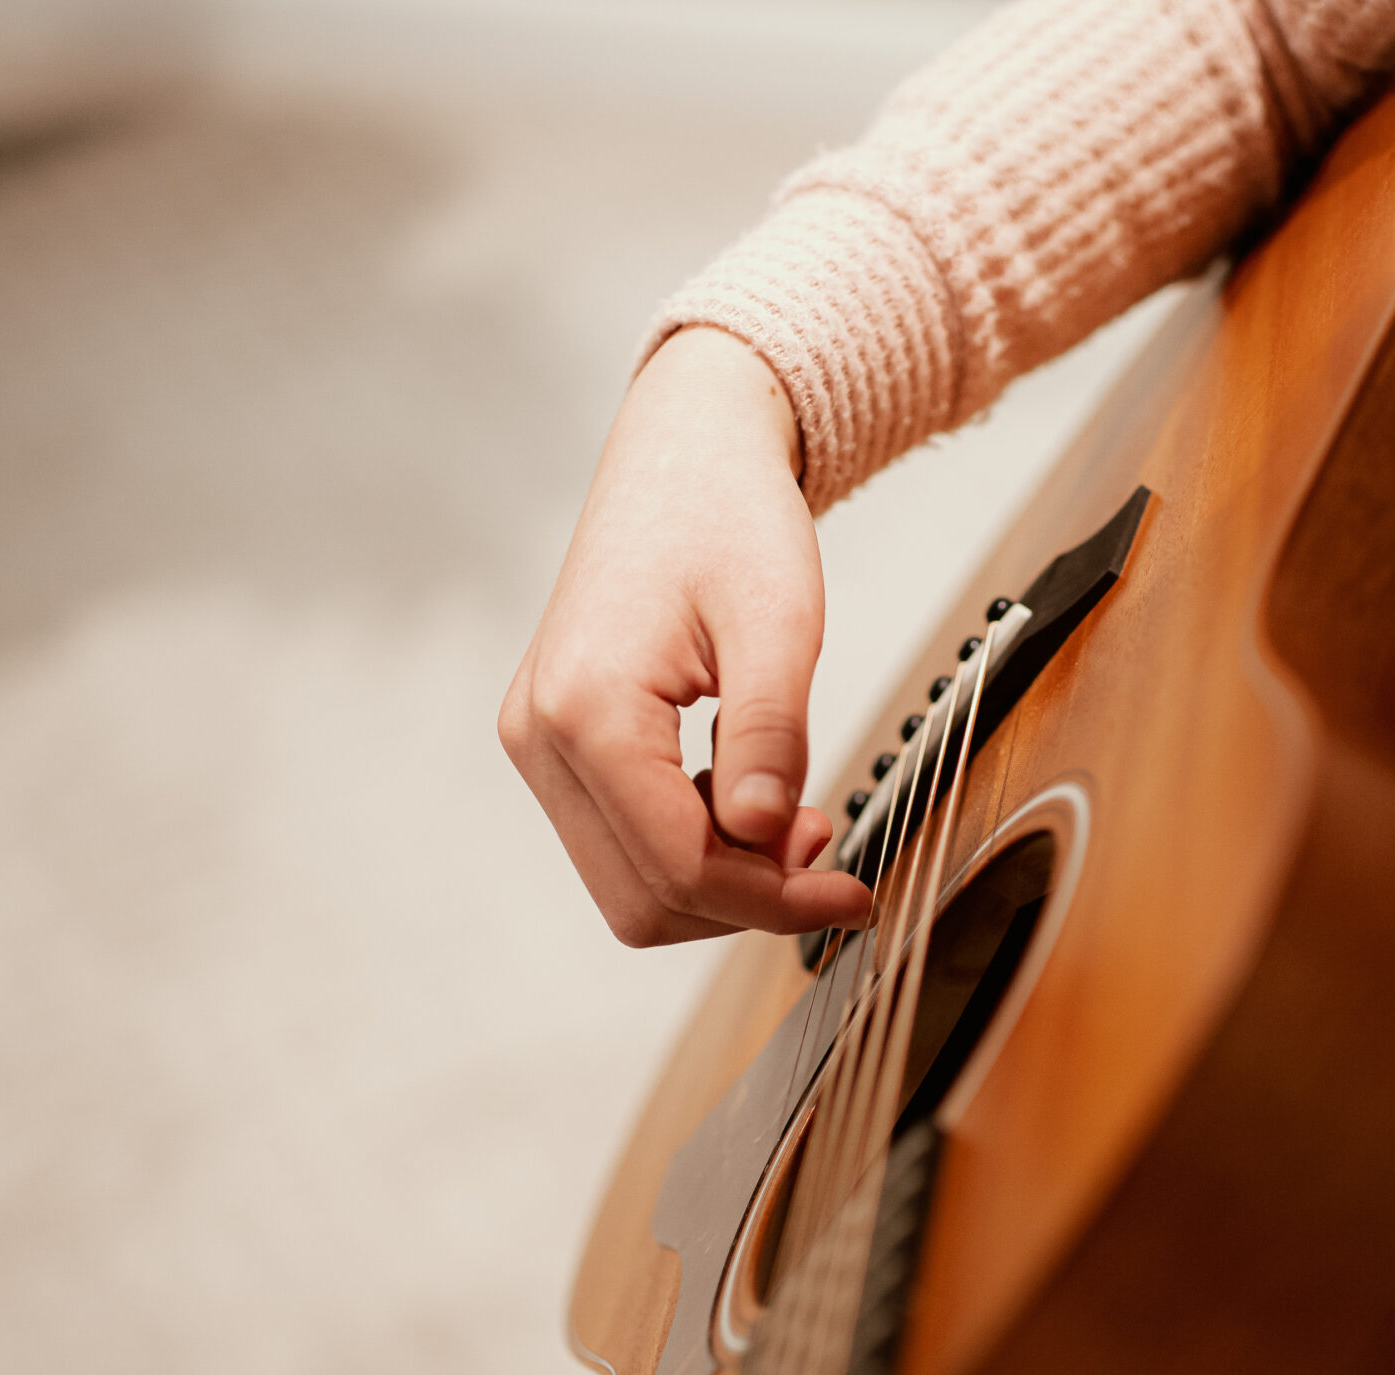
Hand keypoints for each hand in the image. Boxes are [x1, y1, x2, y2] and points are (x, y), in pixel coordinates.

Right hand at [500, 328, 873, 946]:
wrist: (684, 453)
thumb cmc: (728, 517)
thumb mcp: (777, 623)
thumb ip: (769, 734)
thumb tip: (769, 837)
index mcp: (585, 710)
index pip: (679, 866)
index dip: (775, 902)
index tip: (854, 895)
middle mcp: (540, 738)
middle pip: (645, 897)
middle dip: (746, 898)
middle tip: (828, 853)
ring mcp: (539, 743)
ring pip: (631, 883)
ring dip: (722, 879)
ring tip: (797, 823)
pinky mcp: (558, 742)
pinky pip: (624, 840)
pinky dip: (695, 846)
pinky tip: (750, 800)